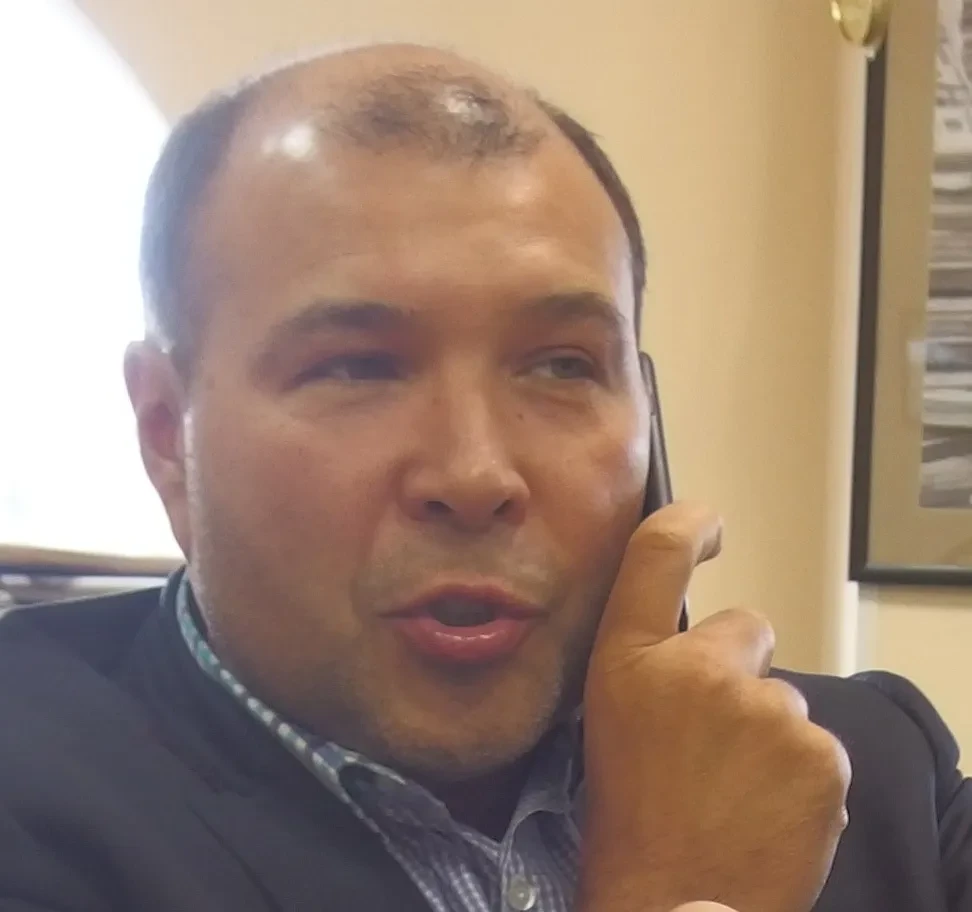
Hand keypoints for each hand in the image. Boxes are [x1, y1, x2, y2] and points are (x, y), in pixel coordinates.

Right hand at [577, 503, 850, 911]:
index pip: (659, 552)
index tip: (709, 524)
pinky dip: (802, 775)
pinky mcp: (819, 753)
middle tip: (719, 733)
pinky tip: (769, 812)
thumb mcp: (612, 721)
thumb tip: (703, 642)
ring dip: (770, 732)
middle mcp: (696, 667)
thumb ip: (653, 667)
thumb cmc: (631, 820)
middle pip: (748, 627)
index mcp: (630, 660)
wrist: (670, 904)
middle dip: (742, 667)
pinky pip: (818, 745)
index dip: (690, 523)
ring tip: (738, 790)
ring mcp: (764, 707)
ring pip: (785, 697)